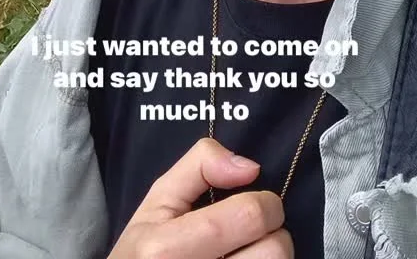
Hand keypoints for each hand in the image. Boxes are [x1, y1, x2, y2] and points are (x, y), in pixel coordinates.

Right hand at [108, 137, 292, 257]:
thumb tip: (251, 168)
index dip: (265, 203)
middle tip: (250, 235)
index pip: (250, 216)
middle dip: (271, 234)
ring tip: (243, 255)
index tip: (257, 203)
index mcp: (168, 249)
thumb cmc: (143, 252)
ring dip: (269, 258)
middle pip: (273, 252)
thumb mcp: (158, 201)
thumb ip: (200, 165)